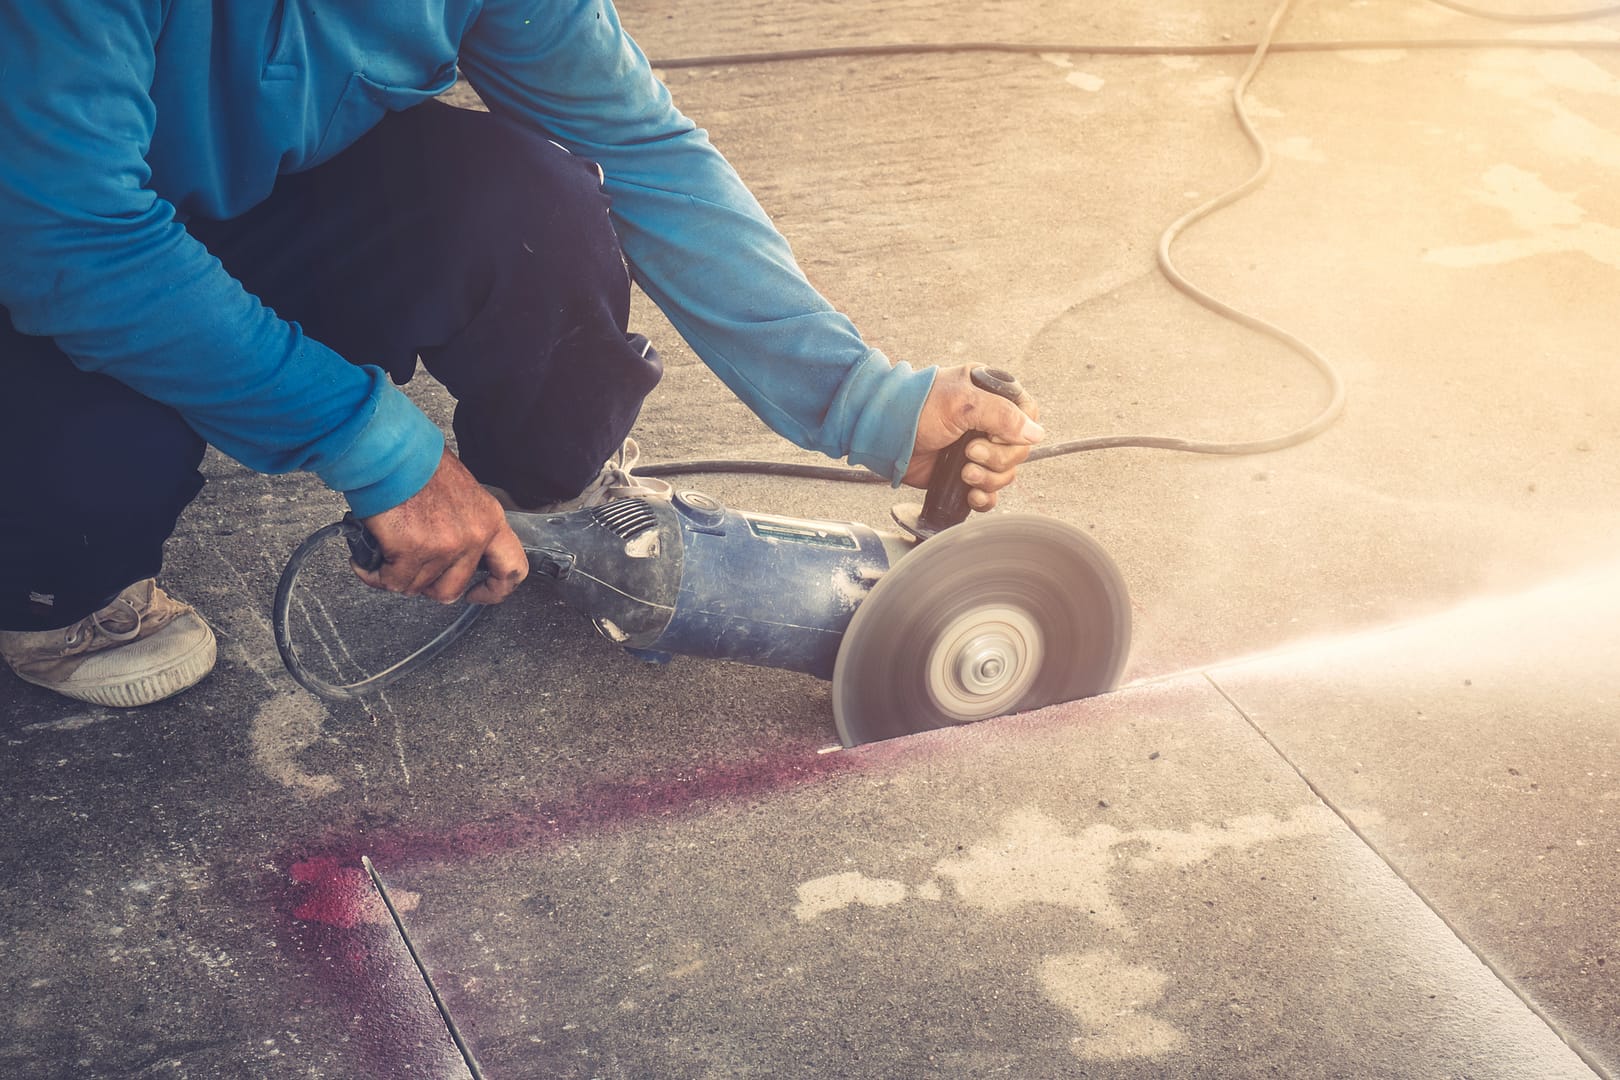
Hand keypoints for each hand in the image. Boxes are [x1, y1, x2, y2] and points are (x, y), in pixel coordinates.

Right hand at [354, 448, 528, 603]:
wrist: (390, 452)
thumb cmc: (418, 465)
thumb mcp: (462, 493)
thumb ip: (465, 525)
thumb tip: (453, 553)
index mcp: (489, 520)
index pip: (512, 568)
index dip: (495, 590)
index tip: (478, 593)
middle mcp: (473, 537)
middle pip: (453, 588)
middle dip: (427, 585)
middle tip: (410, 569)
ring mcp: (445, 547)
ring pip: (418, 587)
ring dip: (396, 575)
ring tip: (384, 554)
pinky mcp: (413, 551)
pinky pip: (393, 582)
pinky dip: (374, 574)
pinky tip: (367, 561)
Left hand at [903, 365, 1044, 510]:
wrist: (884, 432)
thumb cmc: (917, 407)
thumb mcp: (963, 403)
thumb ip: (1002, 415)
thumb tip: (1036, 433)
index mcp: (991, 396)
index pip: (1027, 417)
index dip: (1015, 433)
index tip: (991, 435)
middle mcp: (987, 423)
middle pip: (1018, 451)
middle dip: (996, 459)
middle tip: (969, 453)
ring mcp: (976, 449)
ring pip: (1005, 473)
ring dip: (988, 479)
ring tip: (964, 472)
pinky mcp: (963, 472)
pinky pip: (989, 492)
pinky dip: (984, 497)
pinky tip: (971, 494)